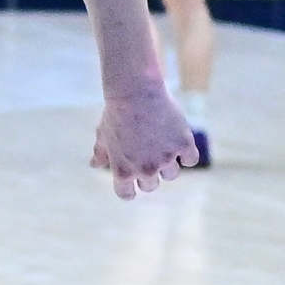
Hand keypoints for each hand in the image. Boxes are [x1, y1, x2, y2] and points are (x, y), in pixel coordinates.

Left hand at [93, 72, 201, 196]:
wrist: (135, 90)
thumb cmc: (116, 111)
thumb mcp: (103, 133)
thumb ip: (101, 153)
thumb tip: (94, 164)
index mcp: (122, 171)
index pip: (127, 194)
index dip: (130, 188)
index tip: (133, 180)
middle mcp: (145, 169)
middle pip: (151, 186)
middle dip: (150, 173)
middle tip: (148, 151)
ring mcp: (165, 158)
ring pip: (172, 174)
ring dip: (168, 163)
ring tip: (161, 141)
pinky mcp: (183, 144)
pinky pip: (190, 160)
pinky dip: (186, 153)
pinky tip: (178, 139)